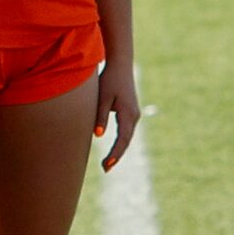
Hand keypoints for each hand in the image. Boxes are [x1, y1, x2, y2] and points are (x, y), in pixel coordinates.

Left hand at [94, 56, 141, 171]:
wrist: (120, 65)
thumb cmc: (109, 80)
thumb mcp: (102, 98)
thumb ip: (100, 116)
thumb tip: (99, 136)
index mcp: (128, 113)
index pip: (123, 139)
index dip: (115, 153)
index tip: (106, 165)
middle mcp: (134, 116)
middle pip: (126, 141)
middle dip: (116, 156)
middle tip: (105, 169)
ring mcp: (134, 114)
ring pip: (127, 137)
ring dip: (118, 150)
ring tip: (107, 164)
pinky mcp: (130, 112)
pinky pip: (126, 131)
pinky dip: (120, 142)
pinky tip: (113, 150)